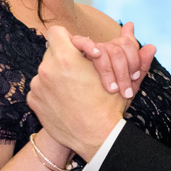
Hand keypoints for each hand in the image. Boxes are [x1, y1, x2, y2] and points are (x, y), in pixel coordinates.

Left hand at [30, 25, 126, 156]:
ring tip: (76, 90)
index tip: (79, 52)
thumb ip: (130, 51)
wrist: (96, 139)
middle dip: (66, 58)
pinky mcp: (33, 100)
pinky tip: (66, 102)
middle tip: (81, 72)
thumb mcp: (123, 76)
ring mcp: (37, 85)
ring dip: (58, 76)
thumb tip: (138, 32)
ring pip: (46, 70)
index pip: (57, 32)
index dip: (69, 39)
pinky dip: (51, 93)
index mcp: (66, 57)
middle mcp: (47, 68)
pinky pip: (40, 88)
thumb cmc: (110, 107)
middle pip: (52, 52)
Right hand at [71, 22, 152, 98]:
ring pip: (102, 48)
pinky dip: (88, 46)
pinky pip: (79, 40)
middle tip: (125, 91)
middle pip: (116, 48)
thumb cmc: (109, 101)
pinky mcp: (70, 51)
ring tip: (111, 89)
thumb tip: (152, 46)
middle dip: (123, 71)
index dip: (134, 60)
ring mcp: (86, 49)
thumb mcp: (129, 86)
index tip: (135, 78)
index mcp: (115, 52)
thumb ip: (141, 66)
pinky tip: (95, 55)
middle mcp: (102, 48)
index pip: (128, 43)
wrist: (88, 118)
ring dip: (109, 70)